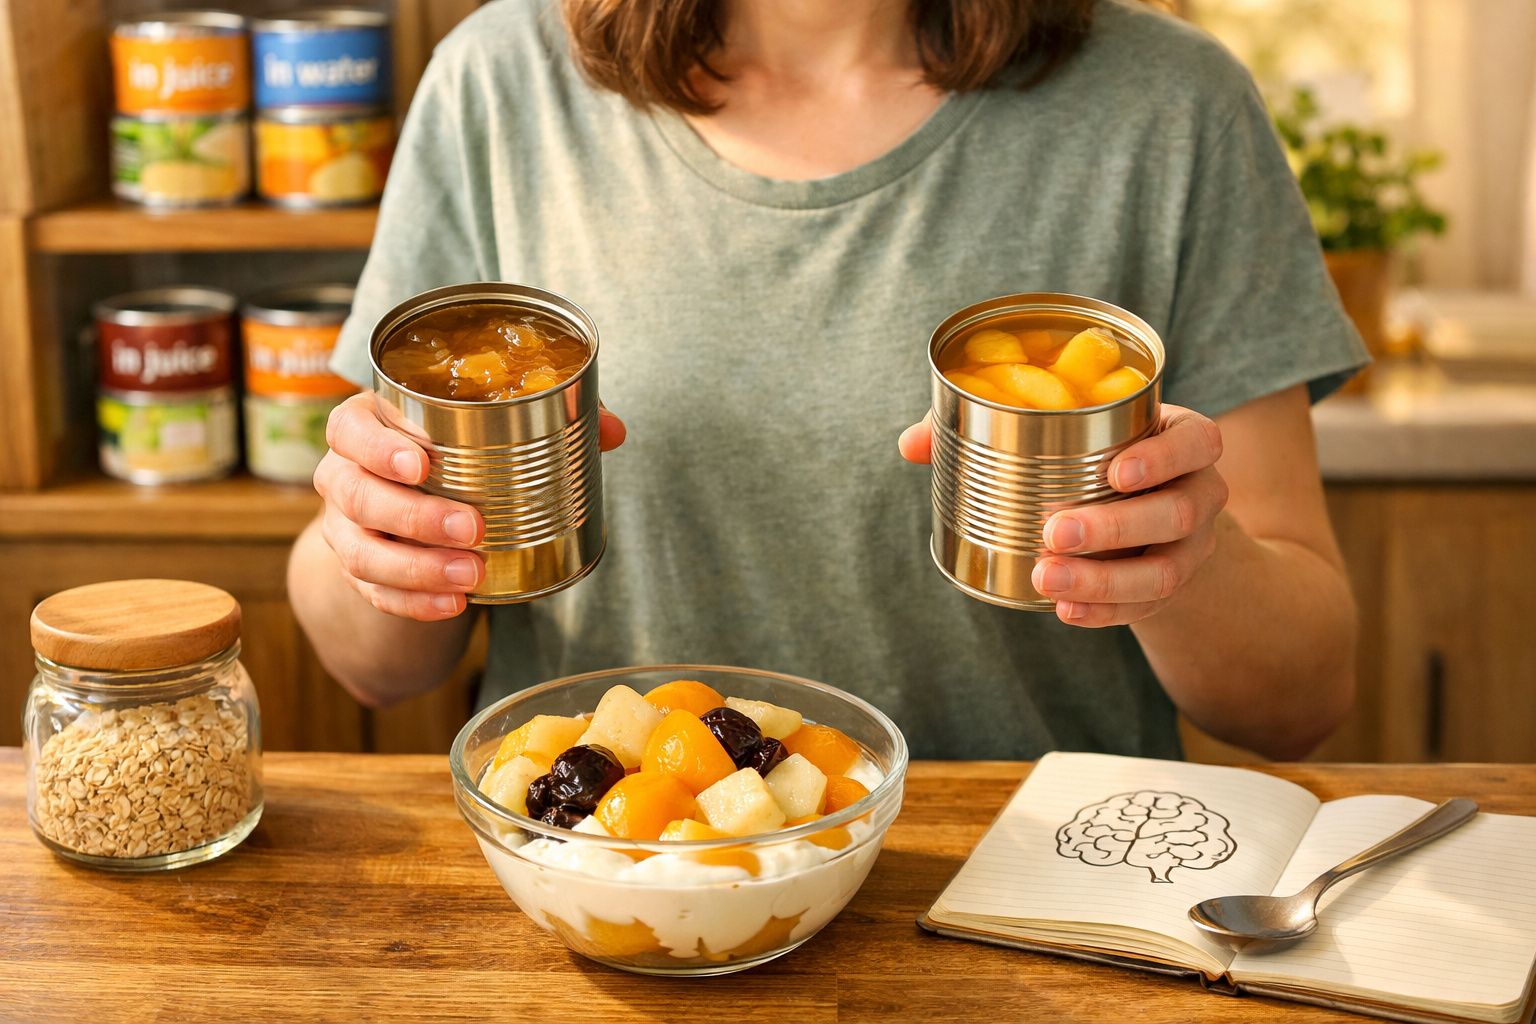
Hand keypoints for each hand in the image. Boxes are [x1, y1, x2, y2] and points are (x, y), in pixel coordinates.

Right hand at [314, 393, 626, 620]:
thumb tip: (613, 430)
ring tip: (469, 576)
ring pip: (360, 550)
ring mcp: (346, 528)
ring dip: (415, 567)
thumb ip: (549, 420)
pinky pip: (375, 593)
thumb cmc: (451, 454)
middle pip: (357, 493)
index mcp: (367, 425)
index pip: (350, 428)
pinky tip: (452, 605)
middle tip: (471, 527)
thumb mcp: (485, 429)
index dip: (378, 446)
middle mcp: (344, 474)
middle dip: (414, 515)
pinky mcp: (358, 573)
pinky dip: (413, 603)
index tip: (422, 462)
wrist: (408, 509)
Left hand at [898, 404, 1226, 625]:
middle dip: (1115, 528)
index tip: (1116, 472)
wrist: (1145, 515)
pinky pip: (1146, 608)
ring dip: (1105, 581)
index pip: (1197, 441)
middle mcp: (1199, 492)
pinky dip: (1105, 614)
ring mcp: (1192, 547)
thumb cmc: (1093, 457)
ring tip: (1048, 579)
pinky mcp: (1173, 589)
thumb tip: (910, 444)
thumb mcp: (1065, 431)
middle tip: (1055, 533)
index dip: (1164, 456)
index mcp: (1182, 439)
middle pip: (1174, 512)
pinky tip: (1065, 612)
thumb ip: (988, 427)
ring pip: (1164, 571)